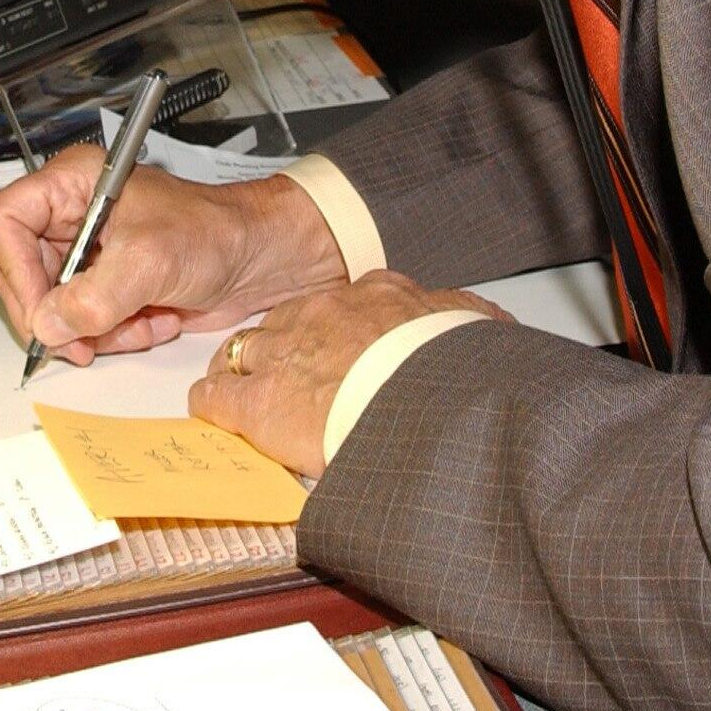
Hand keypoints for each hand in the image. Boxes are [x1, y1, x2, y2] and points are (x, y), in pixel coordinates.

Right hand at [0, 154, 344, 364]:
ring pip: (55, 308)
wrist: (262, 258)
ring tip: (137, 323)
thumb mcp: (150, 262)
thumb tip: (49, 324)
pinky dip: (115, 334)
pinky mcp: (109, 285)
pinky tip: (152, 321)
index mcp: (75, 184)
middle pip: (23, 274)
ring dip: (94, 329)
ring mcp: (91, 254)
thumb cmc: (220, 231)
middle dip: (59, 313)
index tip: (42, 307)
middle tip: (82, 338)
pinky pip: (85, 323)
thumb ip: (92, 297)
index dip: (16, 269)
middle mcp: (76, 216)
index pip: (7, 222)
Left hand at [189, 271, 511, 477]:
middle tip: (289, 370)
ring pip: (242, 352)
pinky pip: (216, 395)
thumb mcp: (468, 327)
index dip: (332, 328)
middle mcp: (319, 317)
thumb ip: (470, 318)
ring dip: (243, 371)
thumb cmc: (445, 370)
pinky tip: (219, 413)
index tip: (339, 344)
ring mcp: (283, 355)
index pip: (341, 303)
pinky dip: (214, 403)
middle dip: (282, 346)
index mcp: (372, 298)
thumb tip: (496, 323)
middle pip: (285, 322)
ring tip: (247, 389)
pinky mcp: (257, 401)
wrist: (420, 399)